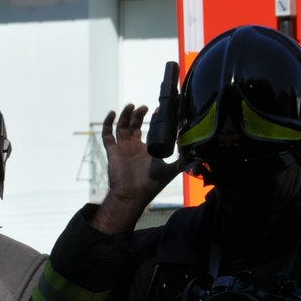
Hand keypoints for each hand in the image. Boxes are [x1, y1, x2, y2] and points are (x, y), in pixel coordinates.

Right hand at [93, 104, 182, 231]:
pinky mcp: (112, 151)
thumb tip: (193, 151)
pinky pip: (107, 134)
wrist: (133, 195)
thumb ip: (181, 161)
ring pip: (121, 126)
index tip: (157, 111)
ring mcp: (122, 148)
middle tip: (144, 107)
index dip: (151, 119)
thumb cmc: (151, 185)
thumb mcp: (171, 170)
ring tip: (132, 106)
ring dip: (125, 115)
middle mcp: (133, 146)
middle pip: (133, 124)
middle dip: (138, 114)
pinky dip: (108, 123)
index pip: (147, 129)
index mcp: (146, 149)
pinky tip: (112, 113)